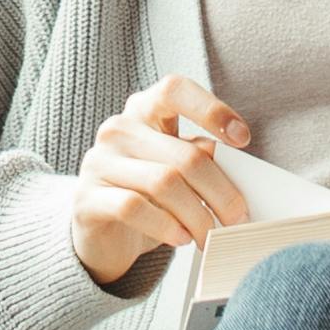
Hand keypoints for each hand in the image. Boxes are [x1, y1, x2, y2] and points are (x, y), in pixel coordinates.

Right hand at [72, 76, 256, 291]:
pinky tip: (181, 238)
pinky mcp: (86, 198)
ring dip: (197, 215)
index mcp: (144, 110)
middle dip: (221, 192)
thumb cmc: (148, 196)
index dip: (211, 109)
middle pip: (184, 155)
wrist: (103, 234)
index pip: (175, 90)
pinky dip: (166, 226)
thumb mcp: (176, 170)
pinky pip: (134, 207)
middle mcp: (118, 129)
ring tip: (209, 235)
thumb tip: (241, 171)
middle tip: (237, 218)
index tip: (243, 138)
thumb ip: (200, 159)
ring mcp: (98, 162)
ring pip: (164, 183)